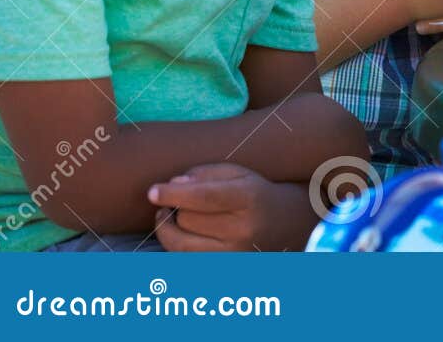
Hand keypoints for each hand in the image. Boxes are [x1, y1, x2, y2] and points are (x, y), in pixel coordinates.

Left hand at [149, 163, 316, 251]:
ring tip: (166, 215)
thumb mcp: (241, 174)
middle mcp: (243, 230)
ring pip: (180, 243)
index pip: (203, 197)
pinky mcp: (224, 268)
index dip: (173, 194)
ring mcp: (233, 254)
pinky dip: (175, 245)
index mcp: (250, 198)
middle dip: (176, 206)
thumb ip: (206, 174)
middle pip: (187, 219)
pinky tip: (177, 232)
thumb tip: (171, 185)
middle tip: (175, 198)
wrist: (290, 225)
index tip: (152, 191)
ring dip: (168, 228)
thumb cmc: (259, 193)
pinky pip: (184, 259)